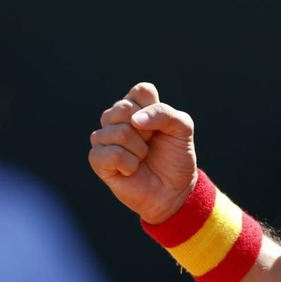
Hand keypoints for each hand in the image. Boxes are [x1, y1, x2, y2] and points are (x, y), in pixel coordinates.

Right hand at [88, 82, 197, 223]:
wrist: (173, 190)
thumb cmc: (176, 157)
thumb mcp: (182, 129)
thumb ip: (165, 114)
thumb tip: (135, 120)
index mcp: (136, 105)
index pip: (141, 91)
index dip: (154, 109)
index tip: (162, 127)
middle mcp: (116, 118)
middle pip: (124, 108)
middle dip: (146, 131)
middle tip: (150, 144)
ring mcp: (104, 138)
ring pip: (118, 132)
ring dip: (139, 150)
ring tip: (142, 158)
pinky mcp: (97, 159)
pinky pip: (111, 154)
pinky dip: (129, 164)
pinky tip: (131, 170)